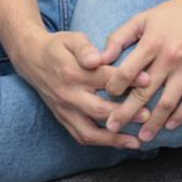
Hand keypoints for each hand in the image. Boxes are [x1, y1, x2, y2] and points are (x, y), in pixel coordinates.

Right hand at [11, 30, 142, 148]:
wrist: (32, 60)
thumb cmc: (59, 47)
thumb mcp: (72, 39)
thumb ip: (85, 48)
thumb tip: (96, 59)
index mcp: (73, 73)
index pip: (104, 79)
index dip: (128, 80)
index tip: (149, 81)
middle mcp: (68, 95)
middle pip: (99, 110)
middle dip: (125, 114)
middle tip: (148, 116)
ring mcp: (64, 110)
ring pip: (89, 132)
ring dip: (113, 139)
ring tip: (136, 142)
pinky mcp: (63, 119)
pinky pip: (81, 136)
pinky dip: (101, 142)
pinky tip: (119, 142)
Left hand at [99, 0, 181, 141]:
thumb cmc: (171, 13)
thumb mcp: (142, 18)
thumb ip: (119, 38)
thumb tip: (98, 59)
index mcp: (152, 43)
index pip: (127, 73)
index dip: (114, 88)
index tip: (106, 98)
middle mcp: (170, 57)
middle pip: (145, 93)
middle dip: (126, 113)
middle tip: (112, 127)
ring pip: (168, 102)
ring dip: (154, 122)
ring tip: (142, 137)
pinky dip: (180, 115)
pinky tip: (170, 125)